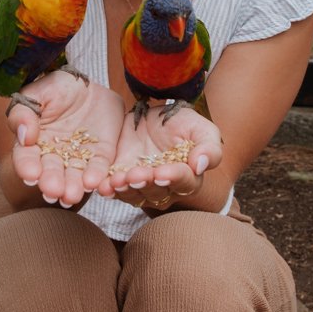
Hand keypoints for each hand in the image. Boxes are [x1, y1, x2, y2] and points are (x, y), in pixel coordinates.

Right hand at [6, 70, 125, 206]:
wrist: (87, 84)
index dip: (27, 167)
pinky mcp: (101, 155)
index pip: (26, 159)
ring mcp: (78, 158)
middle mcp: (54, 156)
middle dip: (52, 183)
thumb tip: (24, 137)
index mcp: (33, 144)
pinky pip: (99, 167)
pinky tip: (93, 182)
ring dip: (73, 187)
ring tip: (72, 196)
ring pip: (74, 176)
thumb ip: (24, 113)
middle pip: (51, 173)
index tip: (31, 175)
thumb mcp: (37, 94)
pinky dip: (96, 175)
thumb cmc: (56, 88)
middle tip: (54, 191)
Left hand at [98, 105, 221, 210]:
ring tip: (117, 179)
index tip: (162, 172)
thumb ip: (208, 147)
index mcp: (188, 176)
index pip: (184, 182)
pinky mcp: (121, 181)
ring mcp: (141, 186)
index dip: (173, 178)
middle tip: (136, 174)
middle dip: (145, 184)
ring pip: (134, 194)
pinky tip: (103, 185)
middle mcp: (165, 188)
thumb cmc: (180, 123)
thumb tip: (200, 165)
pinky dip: (108, 189)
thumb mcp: (199, 127)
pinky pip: (115, 191)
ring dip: (126, 189)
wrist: (150, 116)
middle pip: (157, 192)